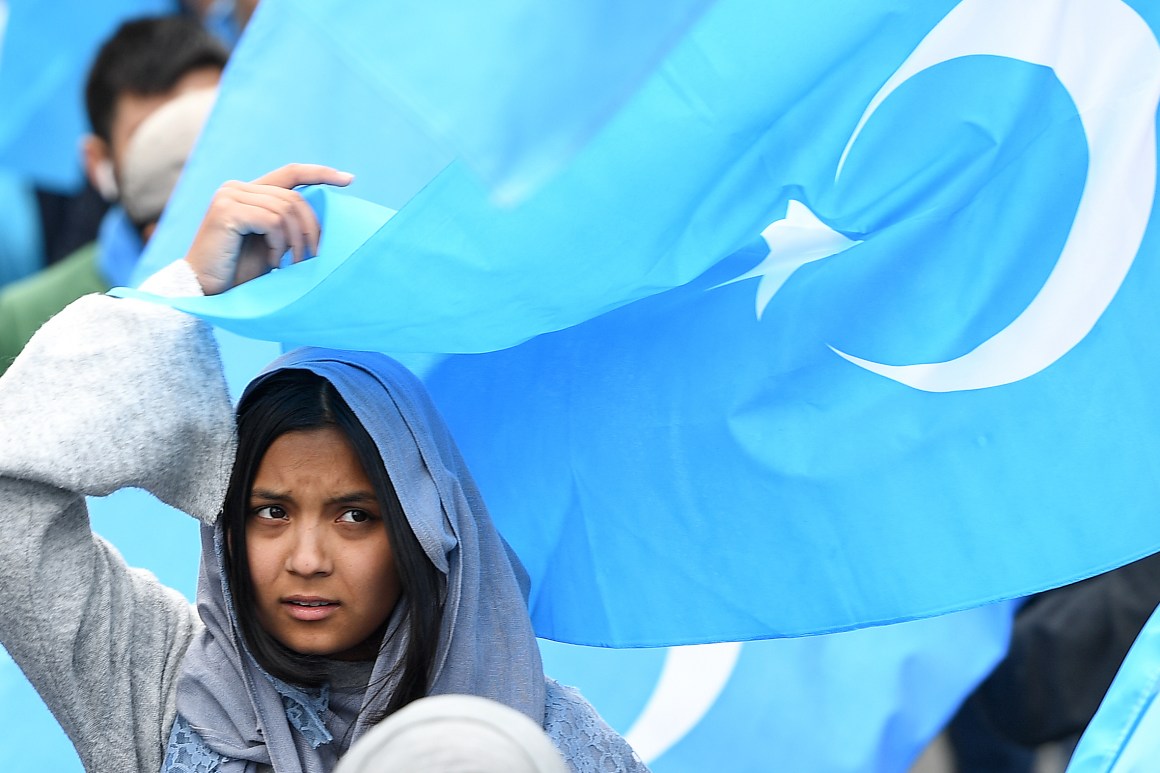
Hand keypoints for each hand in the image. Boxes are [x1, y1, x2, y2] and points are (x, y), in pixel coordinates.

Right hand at [183, 164, 353, 294]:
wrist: (207, 291)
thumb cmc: (240, 272)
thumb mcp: (272, 243)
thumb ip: (288, 223)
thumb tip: (327, 215)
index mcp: (249, 191)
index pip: (291, 173)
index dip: (321, 173)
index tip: (348, 179)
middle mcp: (237, 188)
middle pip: (295, 198)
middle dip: (311, 229)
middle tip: (313, 257)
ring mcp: (230, 196)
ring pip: (286, 209)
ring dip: (295, 241)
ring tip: (289, 263)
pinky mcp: (226, 211)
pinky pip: (272, 220)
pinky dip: (279, 243)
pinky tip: (273, 260)